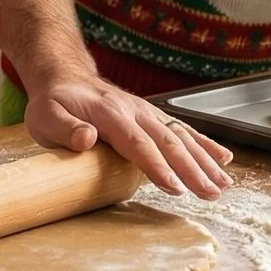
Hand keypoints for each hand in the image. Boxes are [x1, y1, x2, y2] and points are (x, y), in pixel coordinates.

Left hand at [22, 74, 233, 198]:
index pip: (138, 143)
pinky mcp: (152, 116)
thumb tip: (87, 139)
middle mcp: (134, 111)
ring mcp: (146, 112)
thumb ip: (66, 129)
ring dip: (204, 160)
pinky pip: (182, 129)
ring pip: (181, 136)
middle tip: (211, 194)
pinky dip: (205, 143)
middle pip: (168, 142)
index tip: (176, 188)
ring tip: (224, 185)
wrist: (64, 76)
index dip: (157, 166)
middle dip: (192, 169)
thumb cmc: (54, 103)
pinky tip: (224, 159)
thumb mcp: (46, 116)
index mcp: (110, 114)